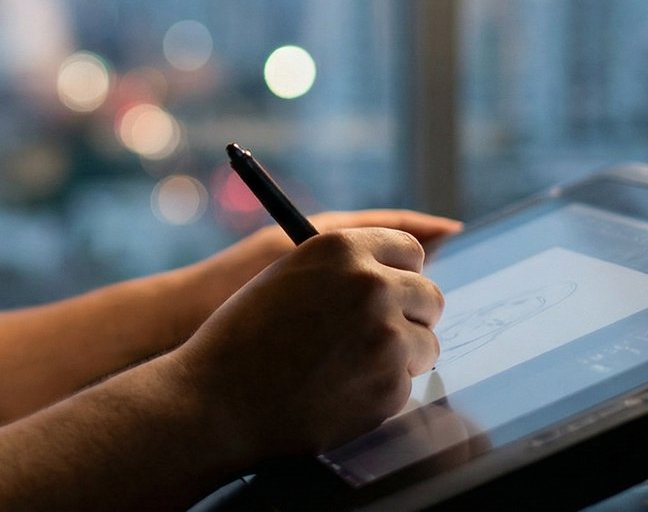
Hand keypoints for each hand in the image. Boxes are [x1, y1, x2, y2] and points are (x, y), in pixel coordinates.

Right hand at [167, 228, 446, 458]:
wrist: (218, 399)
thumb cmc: (244, 335)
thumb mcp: (287, 274)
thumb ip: (342, 268)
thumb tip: (395, 274)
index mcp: (342, 248)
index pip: (409, 248)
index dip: (401, 272)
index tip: (392, 290)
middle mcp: (371, 284)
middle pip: (429, 294)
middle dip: (410, 315)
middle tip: (377, 335)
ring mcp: (385, 335)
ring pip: (426, 342)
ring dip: (400, 356)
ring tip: (350, 366)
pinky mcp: (390, 384)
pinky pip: (407, 384)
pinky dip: (381, 391)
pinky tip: (340, 392)